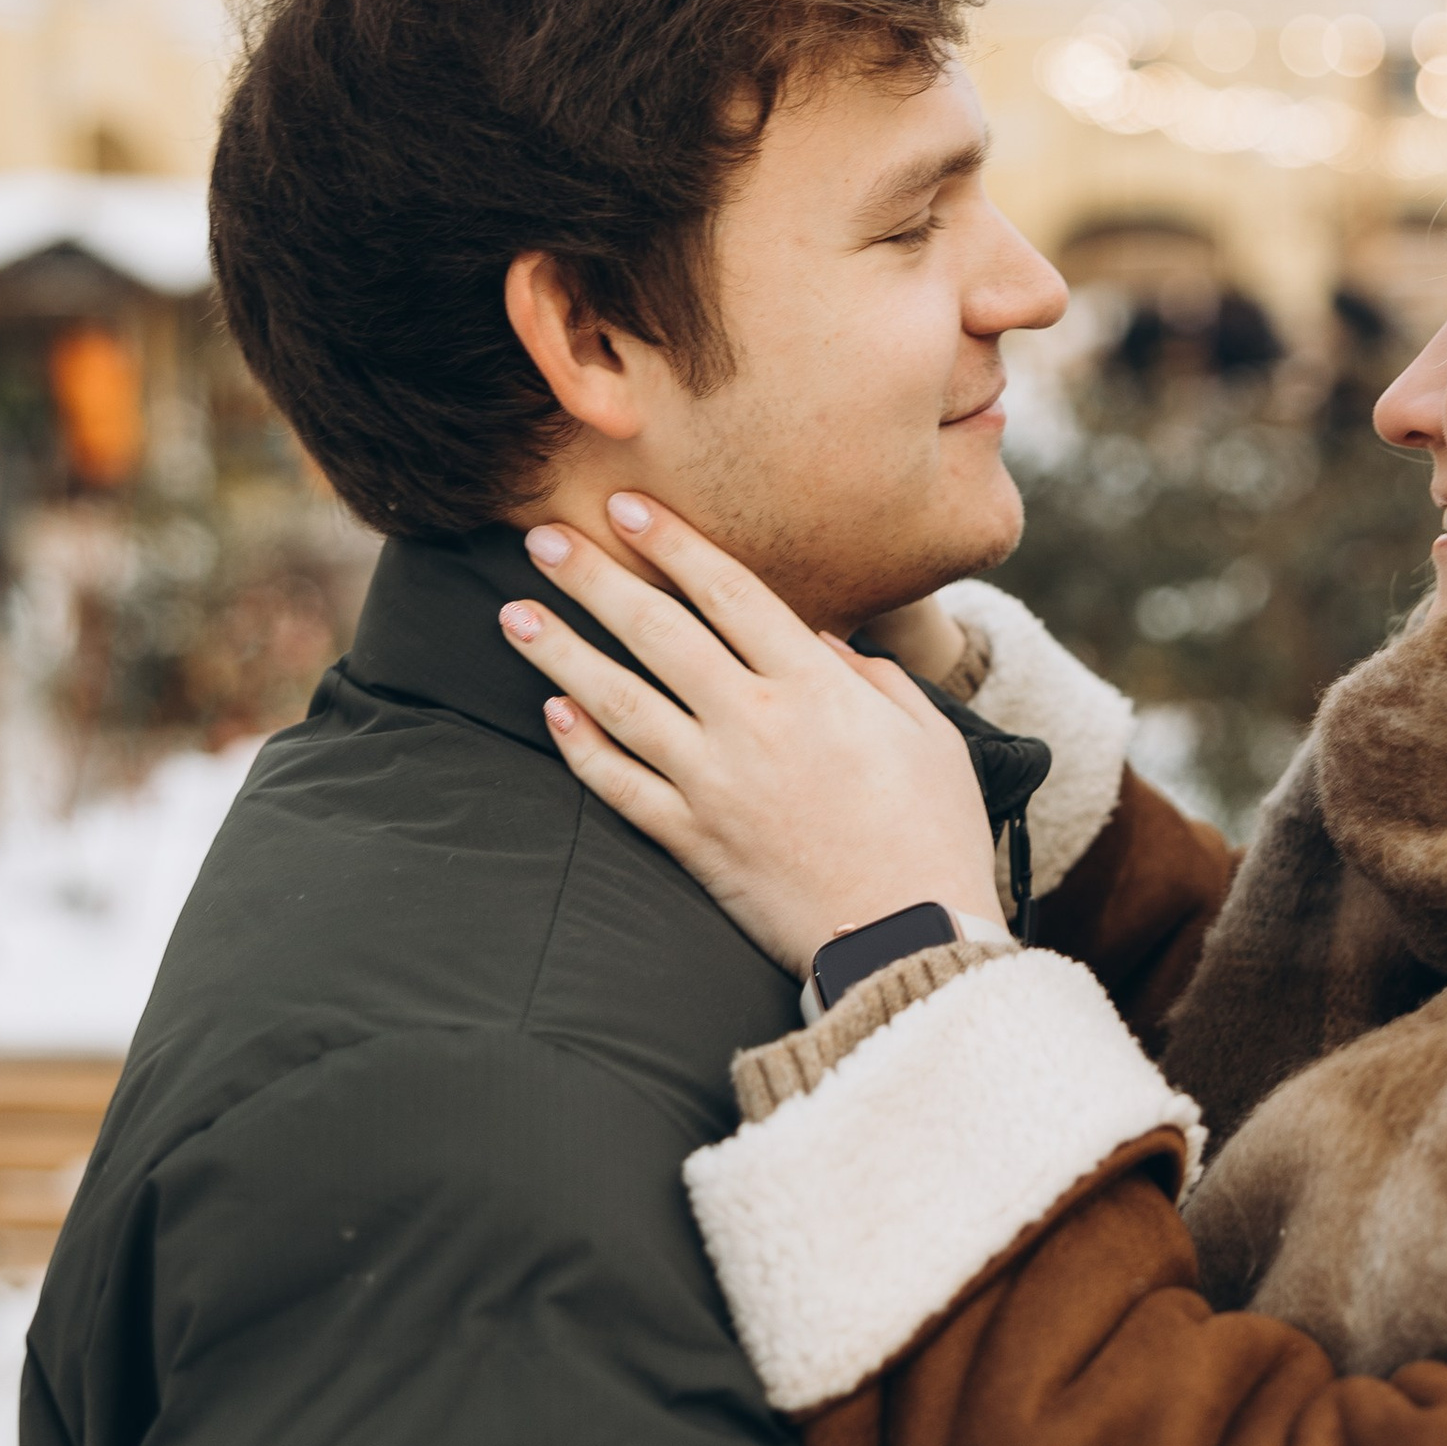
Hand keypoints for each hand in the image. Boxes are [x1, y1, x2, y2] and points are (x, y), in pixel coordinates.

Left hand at [498, 499, 1000, 975]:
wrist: (908, 940)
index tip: (625, 505)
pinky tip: (550, 710)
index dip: (672, 542)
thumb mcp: (930, 736)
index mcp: (817, 687)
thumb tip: (823, 643)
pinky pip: (620, 787)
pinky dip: (581, 748)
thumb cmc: (933, 835)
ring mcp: (715, 784)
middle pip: (657, 632)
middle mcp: (755, 724)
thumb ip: (875, 676)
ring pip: (619, 703)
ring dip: (560, 652)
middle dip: (594, 577)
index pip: (729, 591)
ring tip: (513, 613)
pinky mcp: (693, 842)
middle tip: (541, 537)